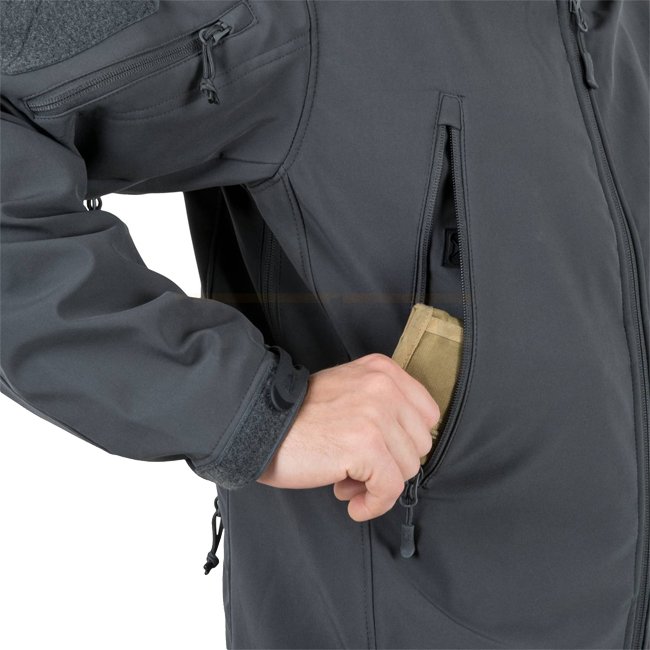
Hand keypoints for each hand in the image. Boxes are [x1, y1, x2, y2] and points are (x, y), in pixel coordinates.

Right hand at [256, 353, 439, 521]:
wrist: (258, 424)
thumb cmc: (298, 416)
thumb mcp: (349, 390)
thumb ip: (381, 405)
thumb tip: (409, 448)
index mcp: (383, 370)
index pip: (428, 413)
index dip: (406, 441)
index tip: (385, 453)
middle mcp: (384, 386)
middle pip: (420, 443)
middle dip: (392, 463)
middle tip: (358, 467)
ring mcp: (376, 414)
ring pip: (408, 468)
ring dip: (378, 484)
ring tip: (347, 480)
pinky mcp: (366, 445)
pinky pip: (390, 489)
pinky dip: (373, 504)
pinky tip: (353, 503)